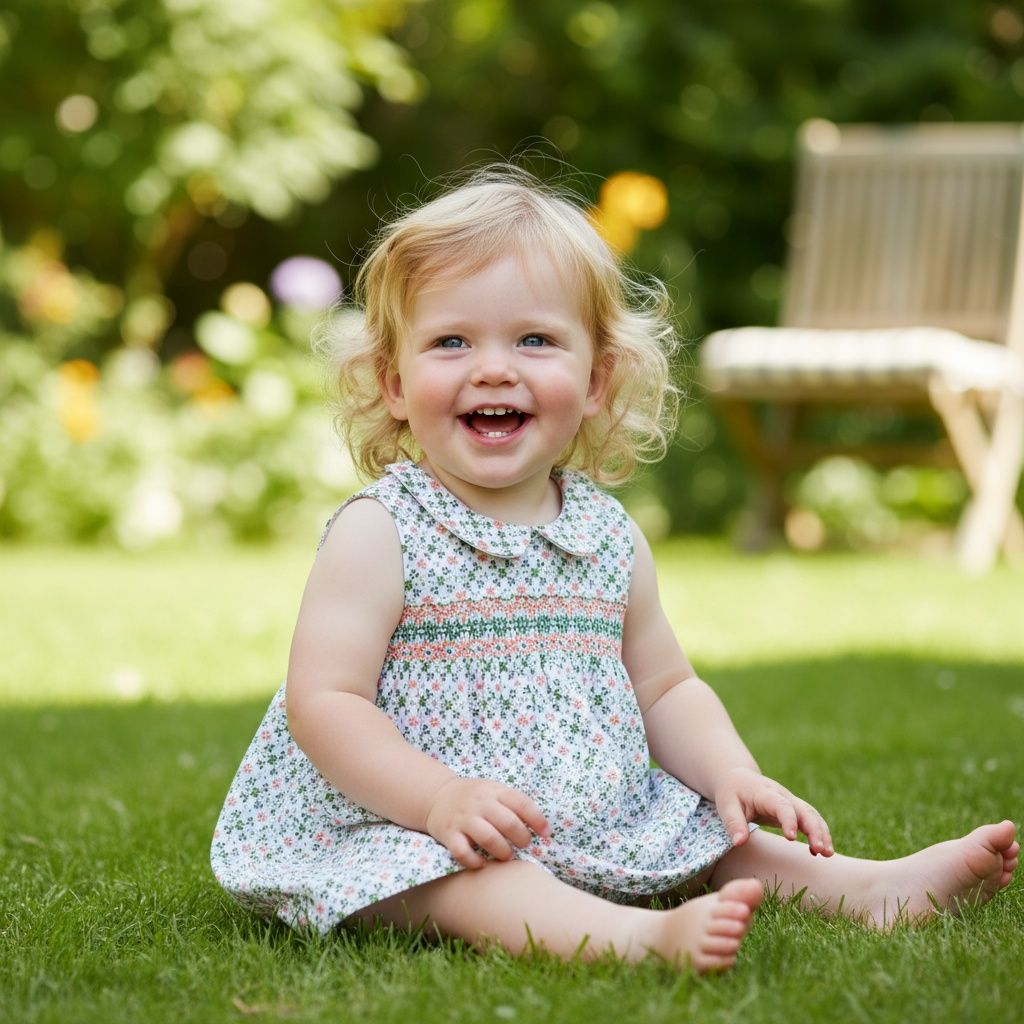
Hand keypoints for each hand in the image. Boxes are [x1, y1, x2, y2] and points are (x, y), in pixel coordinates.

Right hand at [424, 776, 550, 868]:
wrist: (437, 796)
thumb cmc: (475, 798)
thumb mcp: (494, 791)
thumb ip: (514, 805)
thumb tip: (542, 827)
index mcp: (494, 791)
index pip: (521, 802)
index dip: (537, 819)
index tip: (546, 834)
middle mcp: (479, 803)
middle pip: (508, 823)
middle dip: (522, 838)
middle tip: (524, 845)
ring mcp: (463, 819)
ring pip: (489, 838)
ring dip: (503, 851)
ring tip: (507, 855)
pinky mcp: (449, 834)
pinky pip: (462, 852)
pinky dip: (474, 861)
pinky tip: (482, 863)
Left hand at [714, 767, 833, 855]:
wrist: (739, 779)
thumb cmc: (732, 793)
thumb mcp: (726, 805)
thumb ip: (733, 823)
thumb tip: (739, 843)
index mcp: (765, 793)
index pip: (781, 805)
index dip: (788, 820)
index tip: (790, 838)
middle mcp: (783, 796)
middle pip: (804, 810)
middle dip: (814, 829)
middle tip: (820, 850)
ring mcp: (791, 802)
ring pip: (812, 815)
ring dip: (822, 833)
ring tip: (828, 854)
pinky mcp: (794, 810)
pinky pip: (811, 820)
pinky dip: (819, 834)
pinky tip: (819, 852)